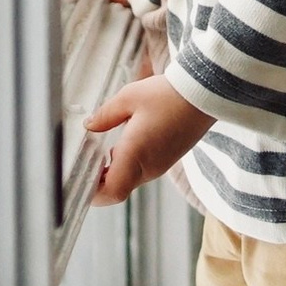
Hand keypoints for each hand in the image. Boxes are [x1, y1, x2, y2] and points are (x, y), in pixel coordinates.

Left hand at [82, 73, 213, 205]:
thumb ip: (105, 115)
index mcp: (136, 155)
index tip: (78, 178)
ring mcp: (160, 165)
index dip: (91, 192)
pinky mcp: (168, 158)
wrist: (208, 93)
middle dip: (97, 182)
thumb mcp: (129, 98)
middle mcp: (149, 167)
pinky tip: (122, 143)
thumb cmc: (170, 95)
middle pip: (117, 190)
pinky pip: (141, 170)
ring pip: (129, 180)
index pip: (111, 193)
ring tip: (99, 151)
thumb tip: (90, 126)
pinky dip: (127, 164)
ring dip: (112, 172)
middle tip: (82, 163)